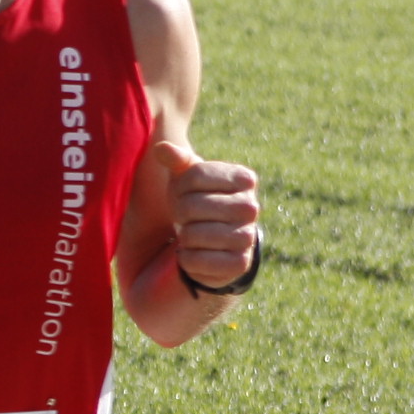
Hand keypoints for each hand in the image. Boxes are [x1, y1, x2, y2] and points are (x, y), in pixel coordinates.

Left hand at [155, 138, 263, 290]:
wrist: (209, 244)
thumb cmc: (195, 202)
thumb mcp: (186, 178)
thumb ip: (177, 160)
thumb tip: (162, 148)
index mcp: (244, 179)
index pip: (194, 175)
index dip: (178, 187)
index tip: (184, 194)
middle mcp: (252, 207)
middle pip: (191, 206)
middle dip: (179, 213)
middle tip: (185, 218)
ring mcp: (248, 237)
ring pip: (193, 234)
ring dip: (183, 236)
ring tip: (191, 235)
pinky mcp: (240, 264)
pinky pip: (196, 260)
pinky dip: (186, 259)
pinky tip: (193, 254)